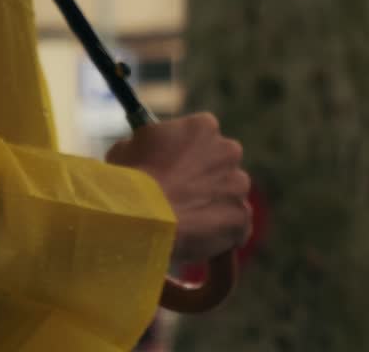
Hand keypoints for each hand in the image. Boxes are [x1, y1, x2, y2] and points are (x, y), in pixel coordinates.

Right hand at [106, 112, 250, 264]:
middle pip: (221, 165)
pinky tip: (202, 241)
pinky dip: (224, 235)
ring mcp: (238, 185)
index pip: (202, 137)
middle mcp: (228, 150)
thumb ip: (150, 145)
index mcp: (203, 127)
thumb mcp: (130, 146)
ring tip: (188, 223)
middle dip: (206, 179)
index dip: (187, 155)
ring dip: (215, 206)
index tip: (176, 169)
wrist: (139, 216)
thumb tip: (147, 150)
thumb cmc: (127, 179)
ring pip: (230, 196)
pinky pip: (237, 227)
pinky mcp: (240, 217)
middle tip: (182, 197)